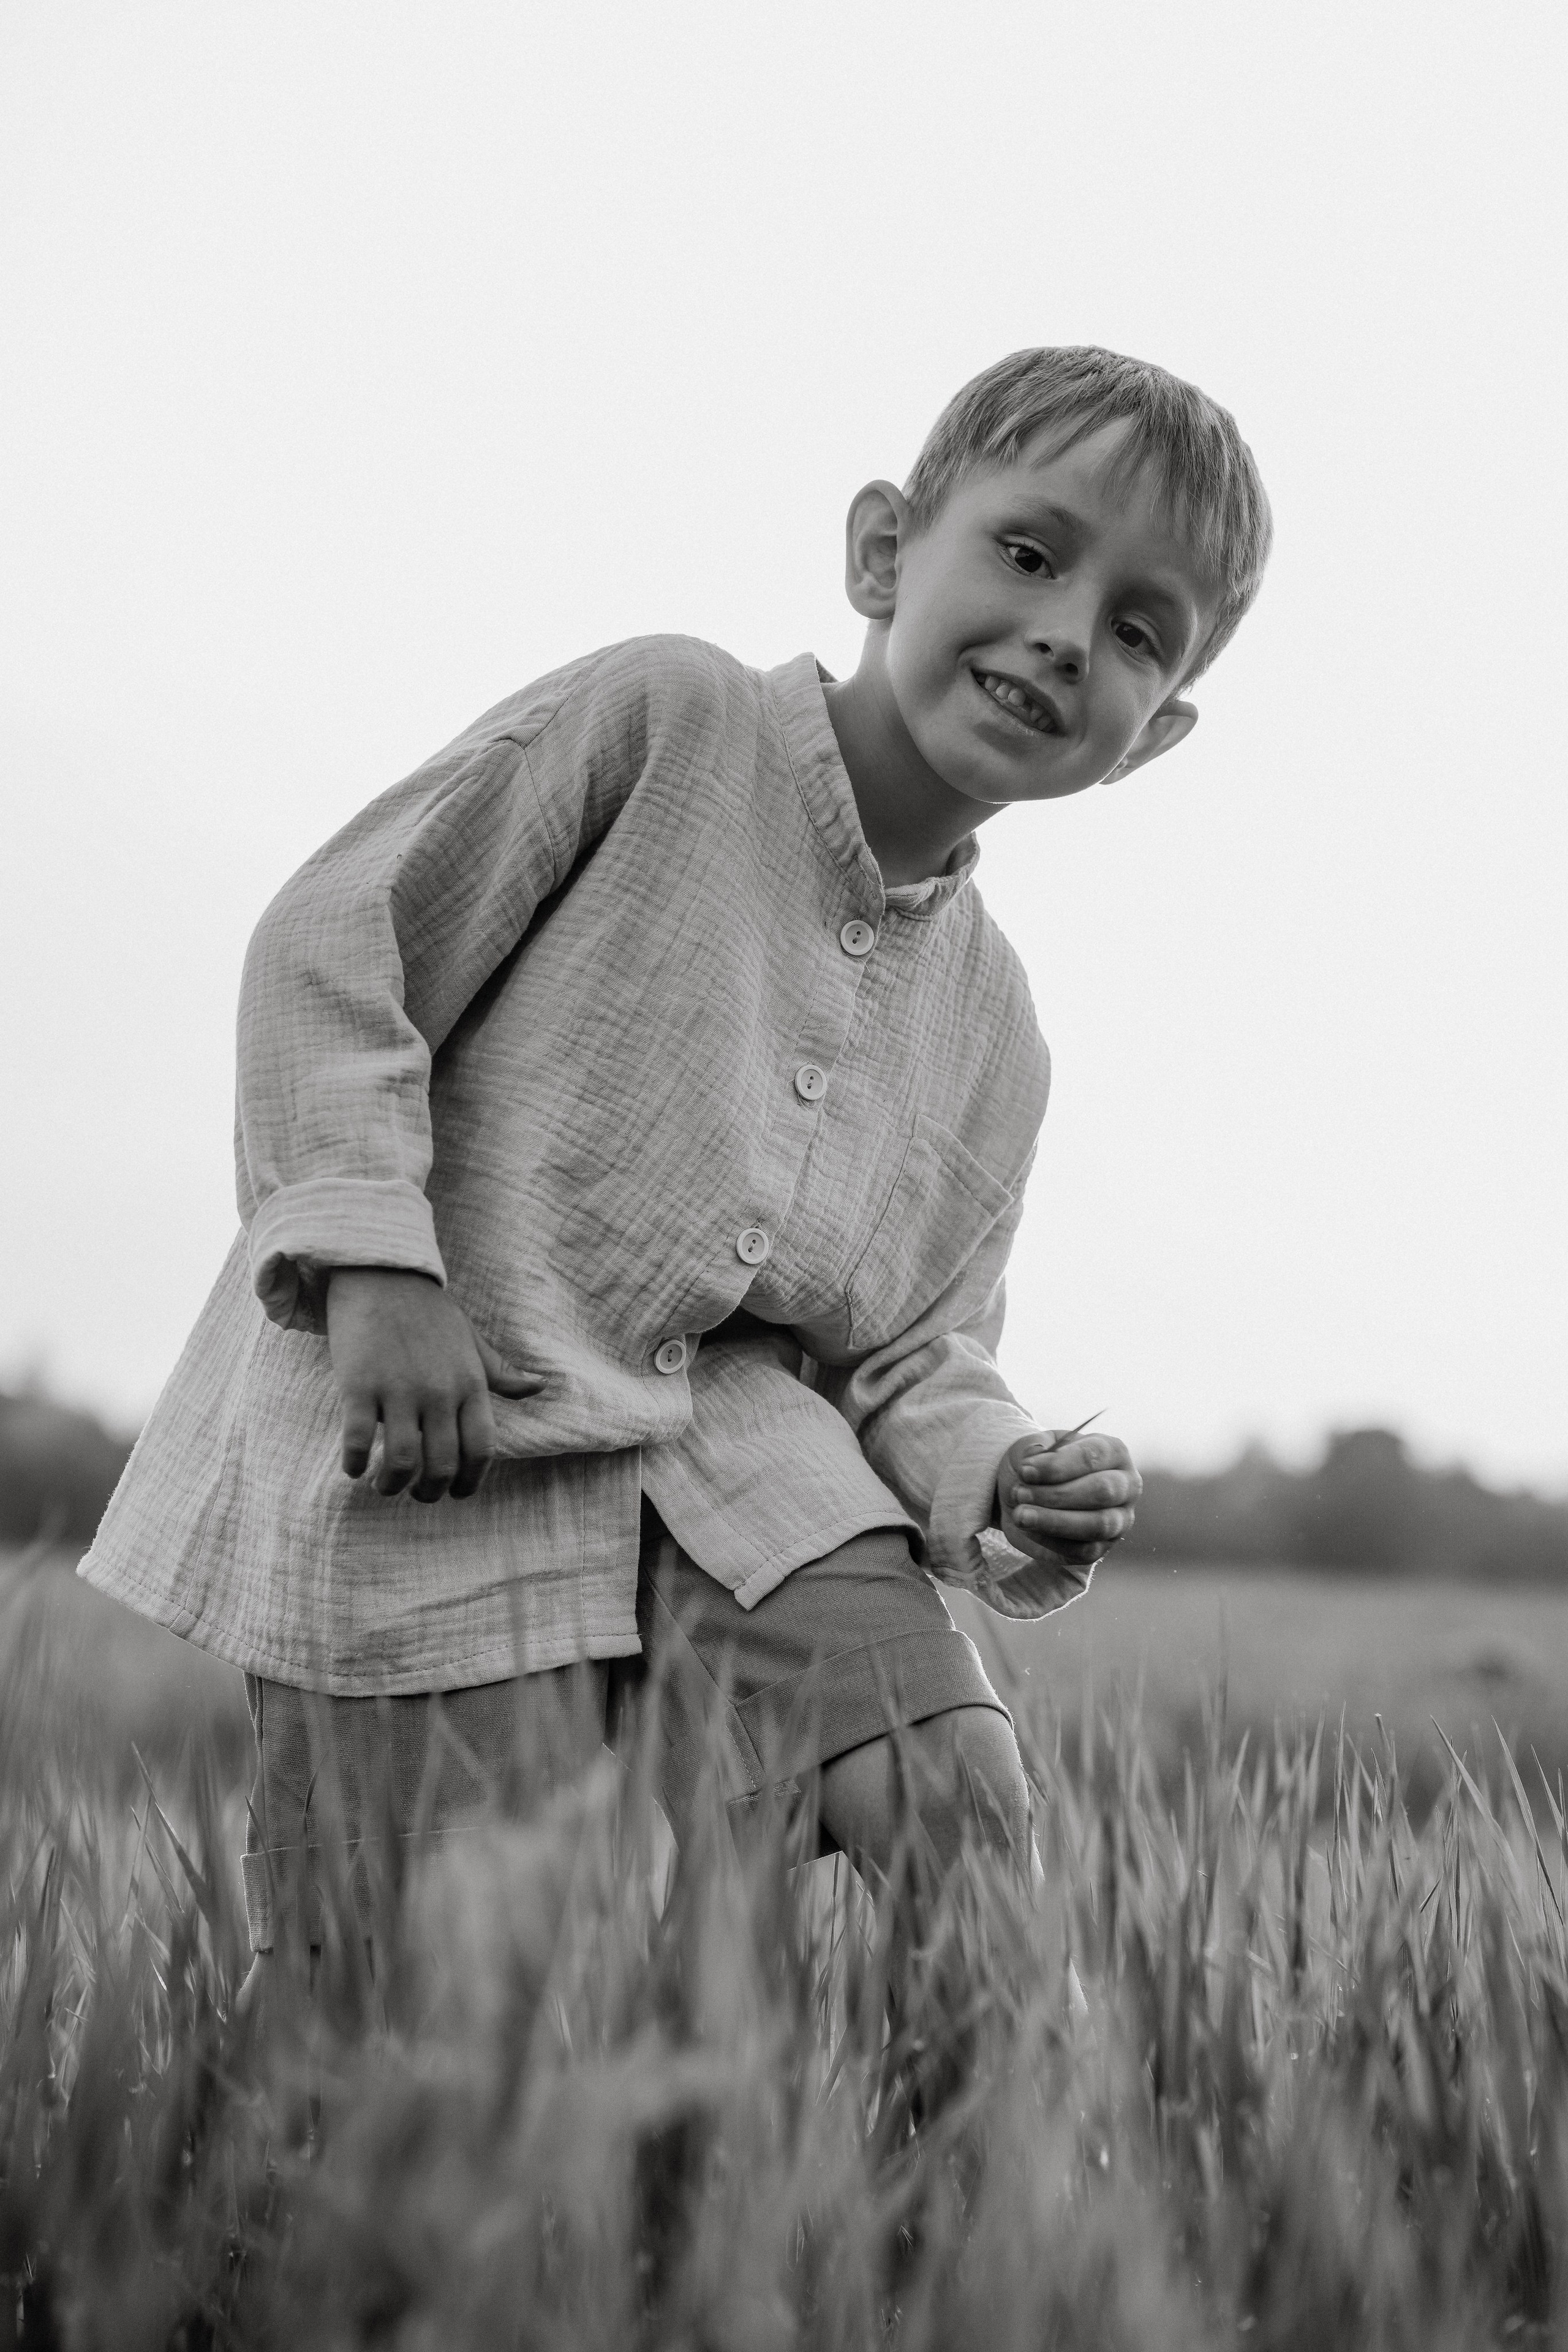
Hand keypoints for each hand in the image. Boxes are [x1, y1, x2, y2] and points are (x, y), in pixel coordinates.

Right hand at [325, 1267, 542, 1502]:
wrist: (382, 1272)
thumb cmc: (429, 1311)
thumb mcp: (472, 1340)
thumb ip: (501, 1372)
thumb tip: (539, 1388)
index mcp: (470, 1384)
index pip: (482, 1450)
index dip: (470, 1481)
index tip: (457, 1492)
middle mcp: (439, 1392)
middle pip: (441, 1465)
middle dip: (429, 1492)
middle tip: (418, 1493)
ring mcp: (398, 1389)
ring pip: (402, 1461)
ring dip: (392, 1485)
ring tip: (384, 1484)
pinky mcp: (359, 1384)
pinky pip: (358, 1441)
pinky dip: (355, 1464)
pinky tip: (354, 1467)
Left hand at [996, 1427, 1141, 1583]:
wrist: (1026, 1495)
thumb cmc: (1037, 1466)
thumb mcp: (1031, 1446)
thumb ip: (1034, 1448)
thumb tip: (1035, 1456)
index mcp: (1113, 1452)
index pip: (1094, 1455)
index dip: (1058, 1465)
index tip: (1025, 1471)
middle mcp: (1125, 1486)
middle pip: (1102, 1491)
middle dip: (1056, 1494)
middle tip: (1020, 1493)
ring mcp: (1118, 1520)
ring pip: (1097, 1524)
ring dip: (1053, 1521)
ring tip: (1020, 1515)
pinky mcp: (1101, 1548)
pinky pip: (1084, 1551)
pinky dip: (1051, 1540)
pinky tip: (1028, 1529)